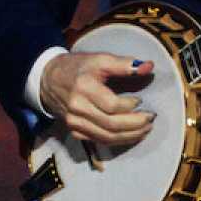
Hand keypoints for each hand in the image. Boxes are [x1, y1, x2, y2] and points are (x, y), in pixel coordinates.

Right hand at [40, 52, 156, 145]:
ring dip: (130, 136)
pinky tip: (131, 135)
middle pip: (111, 124)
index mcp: (84, 88)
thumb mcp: (99, 59)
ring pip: (106, 137)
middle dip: (135, 124)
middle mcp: (77, 108)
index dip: (130, 106)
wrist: (49, 80)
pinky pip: (99, 140)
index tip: (142, 100)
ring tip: (146, 129)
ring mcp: (74, 122)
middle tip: (151, 119)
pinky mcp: (74, 131)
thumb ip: (124, 64)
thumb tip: (149, 66)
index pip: (112, 105)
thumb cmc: (78, 68)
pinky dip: (118, 140)